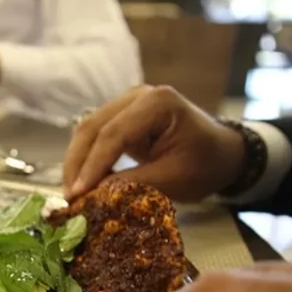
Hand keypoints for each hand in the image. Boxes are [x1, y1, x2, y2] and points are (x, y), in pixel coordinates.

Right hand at [63, 85, 245, 201]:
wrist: (222, 153)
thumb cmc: (205, 164)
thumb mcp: (174, 179)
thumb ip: (133, 184)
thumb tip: (93, 195)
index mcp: (157, 103)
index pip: (114, 133)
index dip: (93, 165)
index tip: (78, 194)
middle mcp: (137, 95)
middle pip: (92, 127)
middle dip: (77, 163)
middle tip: (68, 197)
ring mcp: (126, 102)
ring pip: (87, 130)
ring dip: (76, 161)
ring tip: (72, 192)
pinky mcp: (120, 115)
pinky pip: (94, 135)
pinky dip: (85, 158)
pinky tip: (82, 181)